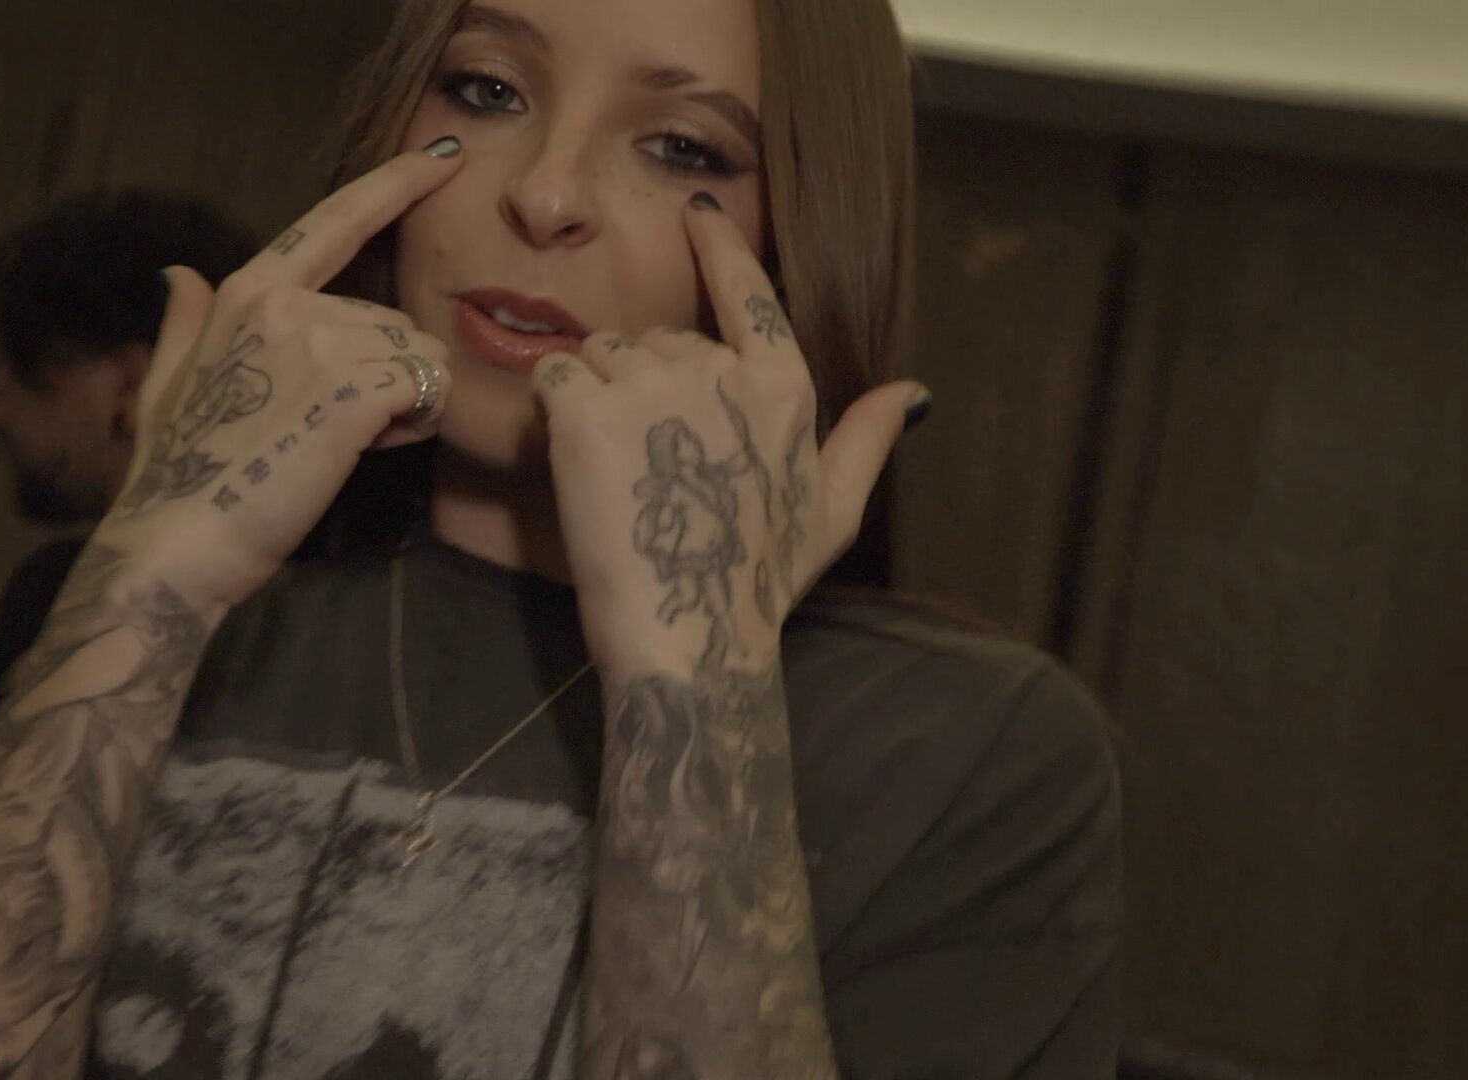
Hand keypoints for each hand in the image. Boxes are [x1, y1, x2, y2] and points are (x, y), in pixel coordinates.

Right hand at [93, 141, 465, 615]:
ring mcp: (318, 343)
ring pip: (417, 355)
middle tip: (334, 431)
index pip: (334, 220)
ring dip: (402, 403)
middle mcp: (284, 303)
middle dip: (385, 375)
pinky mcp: (350, 392)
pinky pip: (423, 389)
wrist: (176, 544)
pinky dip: (412, 425)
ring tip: (344, 444)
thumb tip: (178, 274)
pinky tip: (366, 451)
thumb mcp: (166, 386)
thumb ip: (184, 323)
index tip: (443, 155)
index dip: (394, 184)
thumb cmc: (176, 476)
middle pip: (393, 319)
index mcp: (245, 293)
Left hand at [532, 195, 925, 675]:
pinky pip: (557, 373)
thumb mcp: (832, 513)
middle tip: (651, 463)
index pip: (749, 292)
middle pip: (660, 336)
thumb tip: (914, 391)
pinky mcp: (586, 408)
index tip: (695, 214)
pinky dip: (553, 406)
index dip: (720, 249)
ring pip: (604, 351)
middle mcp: (719, 369)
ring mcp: (651, 384)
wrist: (687, 635)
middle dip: (646, 381)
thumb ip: (867, 440)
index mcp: (783, 387)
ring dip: (598, 394)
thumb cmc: (761, 583)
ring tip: (616, 470)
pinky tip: (572, 456)